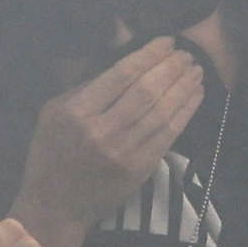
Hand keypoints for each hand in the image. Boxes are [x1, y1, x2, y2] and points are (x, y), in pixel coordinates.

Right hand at [12, 39, 208, 235]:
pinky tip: (195, 95)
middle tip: (186, 53)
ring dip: (184, 87)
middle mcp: (101, 132)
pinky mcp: (140, 169)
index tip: (167, 41)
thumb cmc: (51, 152)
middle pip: (147, 91)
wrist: (56, 205)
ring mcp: (124, 153)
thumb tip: (123, 56)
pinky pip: (170, 134)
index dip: (149, 55)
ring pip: (163, 112)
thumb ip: (85, 83)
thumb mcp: (53, 111)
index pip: (121, 75)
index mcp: (77, 112)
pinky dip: (186, 111)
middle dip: (172, 68)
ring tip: (196, 70)